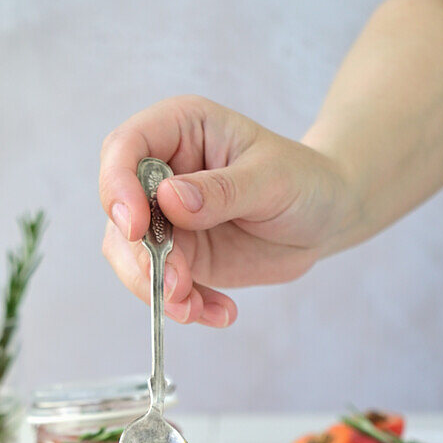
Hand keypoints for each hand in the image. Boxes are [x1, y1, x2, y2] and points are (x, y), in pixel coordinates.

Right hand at [99, 95, 351, 326]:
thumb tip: (168, 199)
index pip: (124, 149)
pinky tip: (221, 312)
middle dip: (141, 257)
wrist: (325, 218)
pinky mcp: (178, 256)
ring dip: (157, 289)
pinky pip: (161, 286)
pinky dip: (185, 306)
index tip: (134, 226)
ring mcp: (165, 218)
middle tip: (176, 286)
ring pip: (130, 256)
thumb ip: (221, 190)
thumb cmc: (304, 179)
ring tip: (197, 308)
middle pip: (118, 212)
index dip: (117, 186)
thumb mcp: (272, 179)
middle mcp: (161, 173)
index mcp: (179, 130)